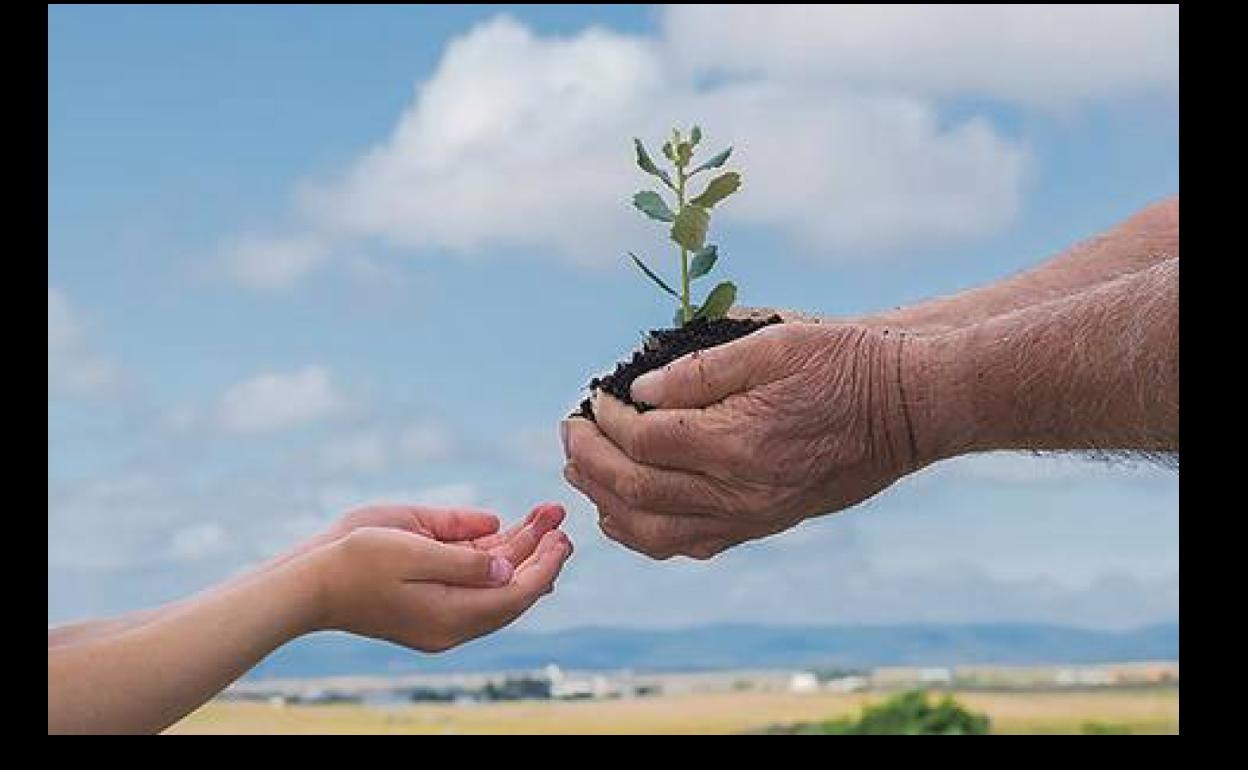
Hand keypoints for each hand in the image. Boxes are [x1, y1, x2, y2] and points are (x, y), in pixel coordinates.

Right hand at [302, 504, 572, 651]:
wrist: (307, 581)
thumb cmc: (353, 560)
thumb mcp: (410, 548)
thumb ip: (463, 557)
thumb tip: (506, 565)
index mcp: (450, 616)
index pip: (516, 594)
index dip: (544, 563)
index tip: (562, 534)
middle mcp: (451, 623)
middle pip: (511, 590)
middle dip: (538, 551)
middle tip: (559, 517)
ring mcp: (440, 616)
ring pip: (495, 585)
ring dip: (520, 549)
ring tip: (544, 515)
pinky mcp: (429, 603)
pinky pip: (473, 582)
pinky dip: (495, 556)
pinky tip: (510, 530)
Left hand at [562, 323, 920, 559]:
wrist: (905, 408)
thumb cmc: (843, 363)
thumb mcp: (773, 343)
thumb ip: (699, 370)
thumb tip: (638, 391)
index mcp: (740, 441)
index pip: (647, 440)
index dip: (609, 420)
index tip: (595, 397)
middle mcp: (741, 492)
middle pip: (638, 491)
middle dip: (591, 462)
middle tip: (568, 432)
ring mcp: (752, 517)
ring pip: (656, 532)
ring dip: (607, 504)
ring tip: (580, 473)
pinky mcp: (762, 525)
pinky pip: (689, 545)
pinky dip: (644, 534)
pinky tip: (621, 515)